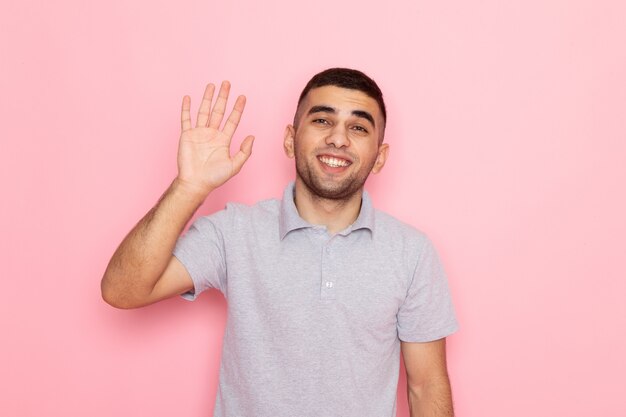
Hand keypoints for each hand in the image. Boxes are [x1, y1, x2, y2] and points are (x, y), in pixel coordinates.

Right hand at [176, 81, 253, 197]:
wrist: (196, 183)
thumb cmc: (214, 178)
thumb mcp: (234, 166)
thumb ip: (244, 152)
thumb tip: (252, 137)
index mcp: (223, 140)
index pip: (232, 120)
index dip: (238, 109)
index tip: (242, 97)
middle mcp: (212, 134)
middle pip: (219, 111)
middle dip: (223, 97)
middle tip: (227, 83)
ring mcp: (199, 133)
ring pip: (204, 111)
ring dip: (207, 98)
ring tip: (211, 85)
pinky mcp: (187, 135)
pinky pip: (186, 119)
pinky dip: (186, 108)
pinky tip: (188, 97)